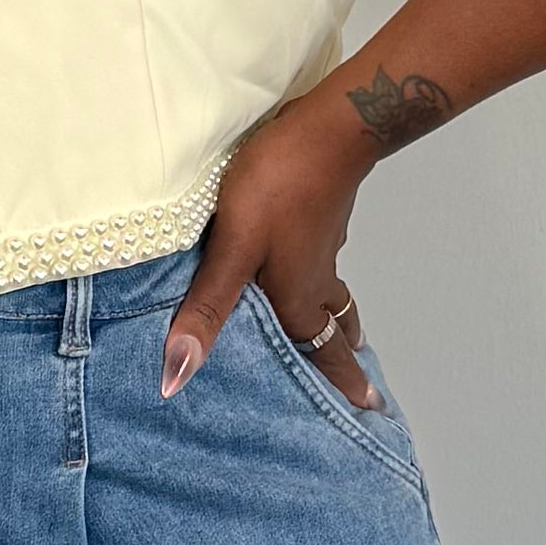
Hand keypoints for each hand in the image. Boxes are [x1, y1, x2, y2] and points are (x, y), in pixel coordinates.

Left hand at [160, 86, 372, 407]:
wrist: (329, 128)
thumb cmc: (278, 188)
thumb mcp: (232, 252)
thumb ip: (205, 312)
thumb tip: (177, 377)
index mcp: (298, 303)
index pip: (324, 358)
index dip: (343, 387)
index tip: (368, 415)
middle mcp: (316, 284)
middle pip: (336, 335)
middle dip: (347, 365)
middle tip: (363, 393)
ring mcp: (322, 251)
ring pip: (336, 301)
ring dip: (343, 326)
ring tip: (351, 340)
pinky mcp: (319, 221)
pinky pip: (326, 270)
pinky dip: (329, 289)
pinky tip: (317, 275)